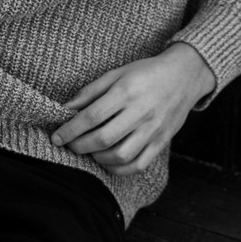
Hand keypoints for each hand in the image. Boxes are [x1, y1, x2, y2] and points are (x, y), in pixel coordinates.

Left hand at [50, 44, 214, 175]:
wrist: (183, 76)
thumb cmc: (145, 73)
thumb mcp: (116, 73)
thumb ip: (91, 92)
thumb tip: (66, 108)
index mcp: (126, 91)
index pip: (92, 116)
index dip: (71, 129)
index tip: (56, 137)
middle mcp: (140, 112)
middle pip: (104, 138)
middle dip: (80, 146)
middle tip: (69, 145)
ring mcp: (153, 129)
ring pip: (121, 155)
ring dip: (98, 158)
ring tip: (89, 151)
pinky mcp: (162, 142)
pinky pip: (138, 164)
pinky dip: (119, 169)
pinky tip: (108, 162)